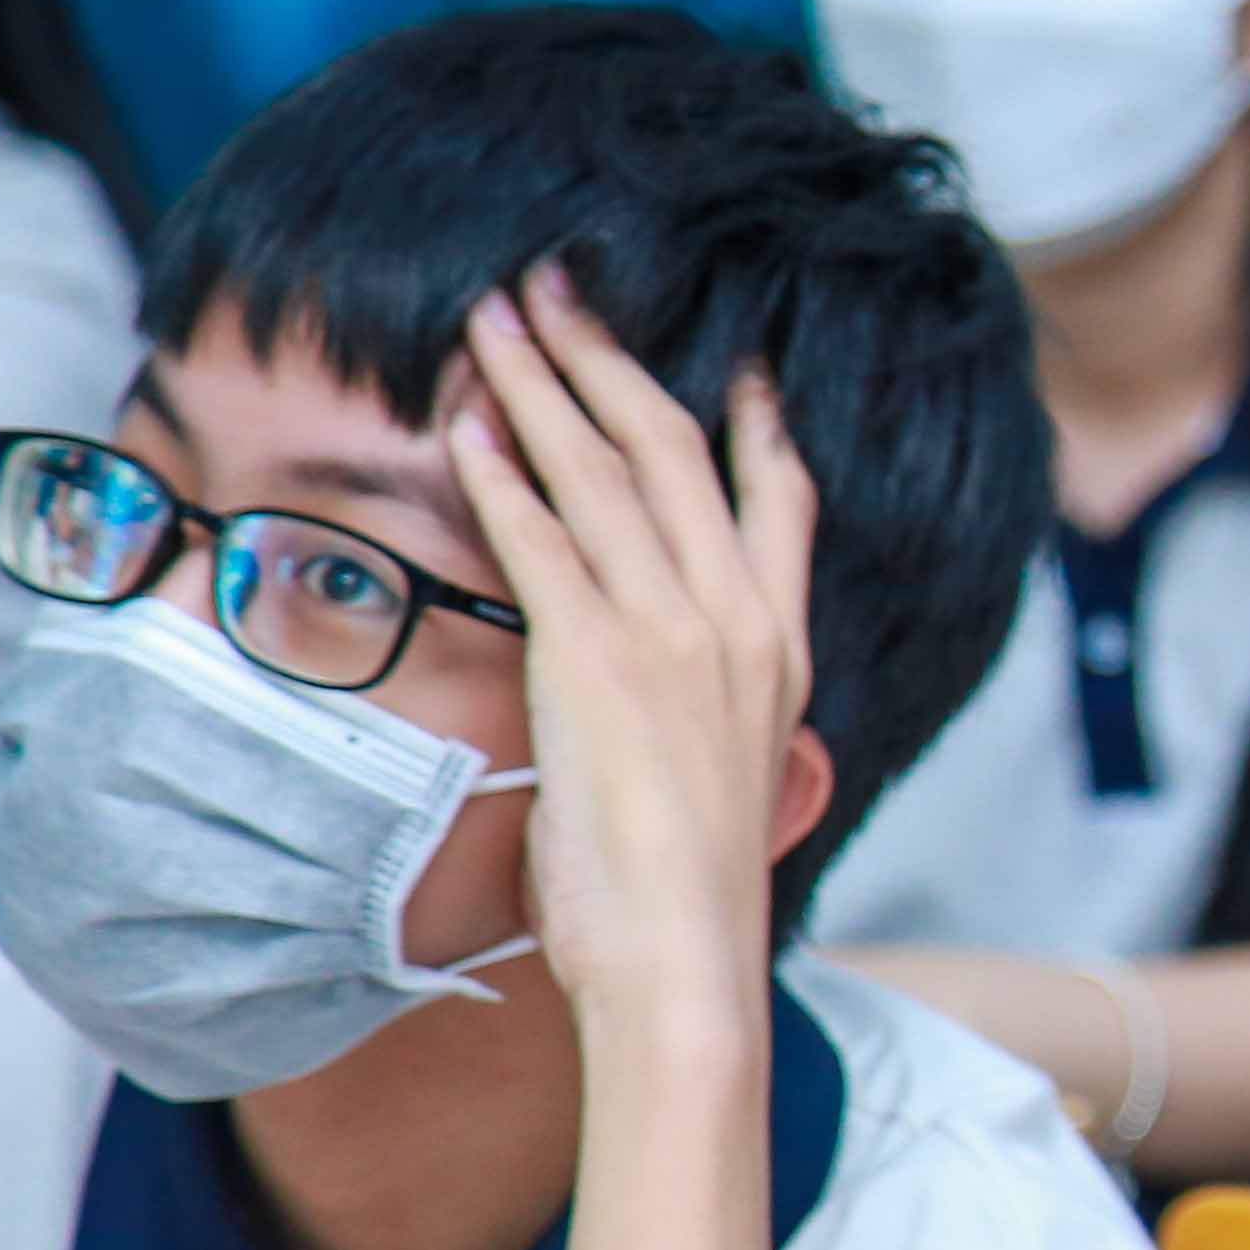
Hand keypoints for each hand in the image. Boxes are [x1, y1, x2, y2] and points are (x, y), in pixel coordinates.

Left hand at [445, 266, 817, 1052]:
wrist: (685, 960)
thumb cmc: (693, 902)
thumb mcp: (737, 788)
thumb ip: (719, 722)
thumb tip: (693, 716)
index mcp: (780, 650)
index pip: (781, 500)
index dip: (755, 421)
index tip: (735, 362)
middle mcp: (737, 621)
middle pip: (675, 449)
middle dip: (610, 358)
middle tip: (558, 288)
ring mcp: (670, 631)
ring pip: (603, 469)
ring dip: (540, 383)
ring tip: (493, 320)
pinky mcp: (596, 657)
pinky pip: (541, 537)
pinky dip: (501, 473)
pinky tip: (467, 426)